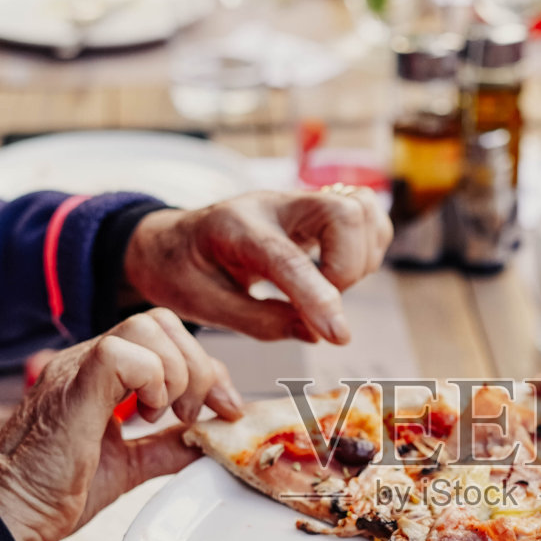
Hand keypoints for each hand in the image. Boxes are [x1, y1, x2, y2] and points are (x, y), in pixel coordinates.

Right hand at [0, 309, 241, 540]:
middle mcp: (86, 362)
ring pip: (147, 328)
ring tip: (164, 417)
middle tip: (193, 416)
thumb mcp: (126, 467)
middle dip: (199, 367)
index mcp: (99, 375)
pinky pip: (121, 353)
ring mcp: (76, 370)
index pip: (165, 338)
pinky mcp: (71, 389)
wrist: (8, 519)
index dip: (207, 369)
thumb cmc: (51, 494)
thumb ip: (165, 448)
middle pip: (161, 323)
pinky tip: (144, 417)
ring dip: (176, 374)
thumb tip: (207, 441)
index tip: (227, 409)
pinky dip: (152, 380)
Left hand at [123, 189, 392, 344]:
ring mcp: (299, 203)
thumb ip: (260, 321)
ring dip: (361, 259)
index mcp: (234, 227)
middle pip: (344, 213)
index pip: (288, 258)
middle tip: (321, 303)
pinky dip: (367, 249)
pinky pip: (366, 216)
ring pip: (362, 210)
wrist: (173, 241)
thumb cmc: (183, 272)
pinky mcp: (318, 210)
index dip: (319, 297)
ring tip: (328, 288)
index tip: (339, 337)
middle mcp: (274, 205)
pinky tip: (339, 273)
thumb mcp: (203, 306)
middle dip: (349, 269)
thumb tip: (316, 334)